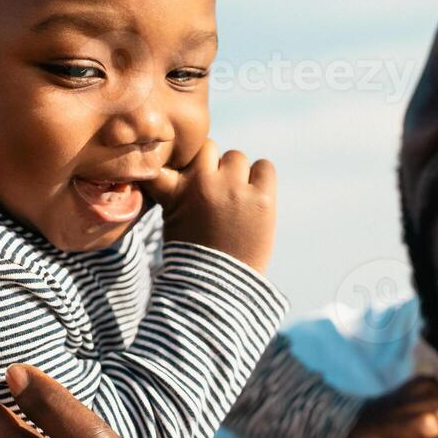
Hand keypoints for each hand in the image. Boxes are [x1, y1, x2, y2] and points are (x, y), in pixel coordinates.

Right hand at [143, 139, 275, 272]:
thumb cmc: (194, 253)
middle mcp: (202, 184)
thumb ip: (178, 188)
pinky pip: (265, 167)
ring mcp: (233, 190)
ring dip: (237, 174)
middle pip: (210, 150)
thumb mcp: (172, 218)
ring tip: (236, 201)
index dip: (182, 160)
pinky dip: (261, 178)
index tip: (184, 172)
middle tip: (217, 193)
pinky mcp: (262, 199)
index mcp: (174, 191)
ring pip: (236, 157)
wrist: (219, 286)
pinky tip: (255, 199)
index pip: (175, 153)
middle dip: (213, 167)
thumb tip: (196, 161)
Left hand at [330, 376, 437, 437]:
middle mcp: (396, 406)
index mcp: (389, 425)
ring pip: (433, 391)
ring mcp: (397, 395)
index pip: (430, 425)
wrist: (334, 431)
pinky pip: (424, 382)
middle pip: (437, 405)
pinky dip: (433, 392)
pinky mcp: (398, 391)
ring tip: (430, 424)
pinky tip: (427, 409)